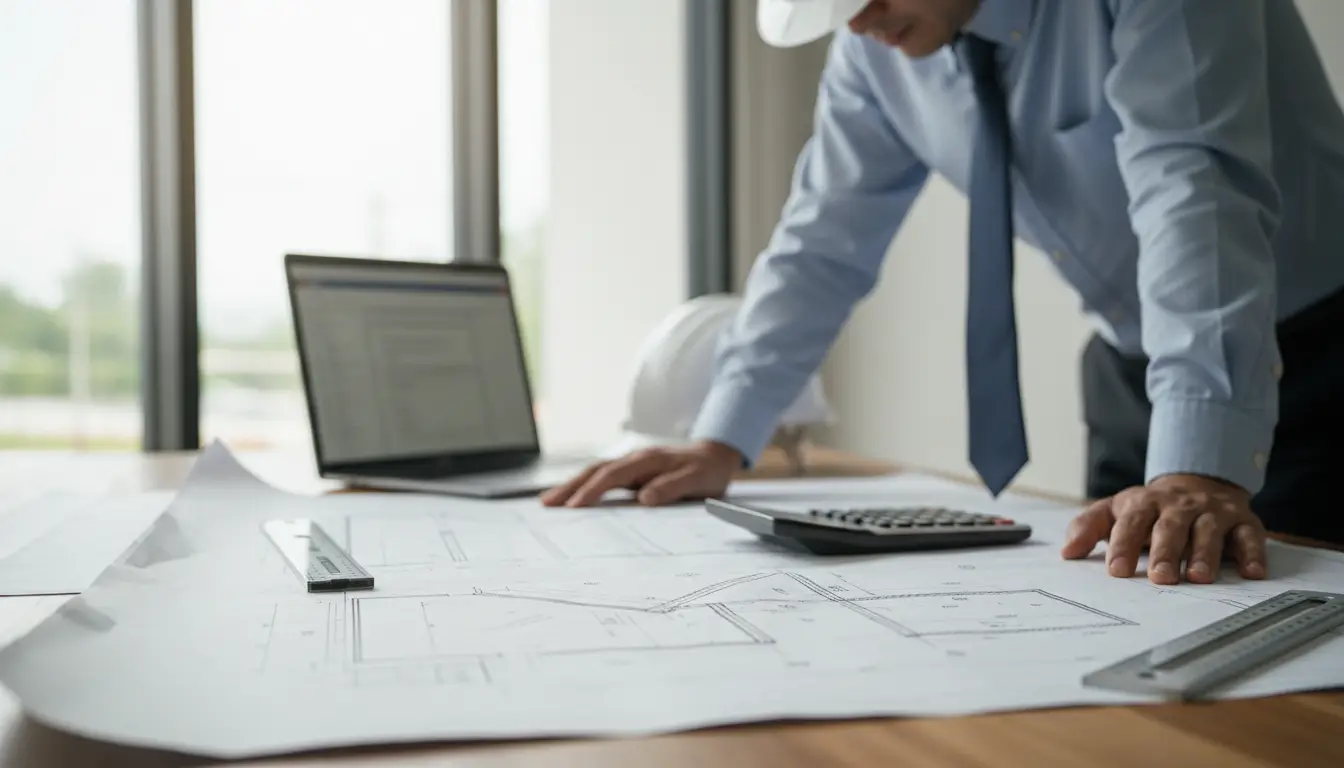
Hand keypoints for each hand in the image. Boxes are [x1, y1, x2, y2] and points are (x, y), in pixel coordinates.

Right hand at [540, 440, 742, 507]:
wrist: (716, 456)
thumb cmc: (707, 471)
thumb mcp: (698, 481)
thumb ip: (673, 487)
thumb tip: (645, 498)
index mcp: (648, 461)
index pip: (613, 476)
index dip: (592, 491)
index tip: (575, 506)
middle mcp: (635, 460)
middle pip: (595, 471)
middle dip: (570, 487)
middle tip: (547, 503)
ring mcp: (631, 464)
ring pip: (595, 472)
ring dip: (572, 485)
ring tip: (549, 501)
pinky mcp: (632, 472)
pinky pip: (602, 477)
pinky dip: (584, 485)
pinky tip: (572, 497)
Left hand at [1060, 474, 1267, 583]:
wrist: (1197, 482)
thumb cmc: (1151, 509)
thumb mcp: (1117, 510)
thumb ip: (1089, 527)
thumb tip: (1067, 552)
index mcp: (1145, 503)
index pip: (1131, 522)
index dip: (1123, 545)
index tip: (1116, 571)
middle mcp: (1180, 506)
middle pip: (1171, 527)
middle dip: (1165, 552)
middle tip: (1159, 578)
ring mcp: (1212, 512)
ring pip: (1209, 531)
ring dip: (1204, 554)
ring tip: (1198, 577)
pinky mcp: (1242, 521)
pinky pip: (1250, 536)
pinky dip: (1253, 554)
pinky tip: (1252, 573)